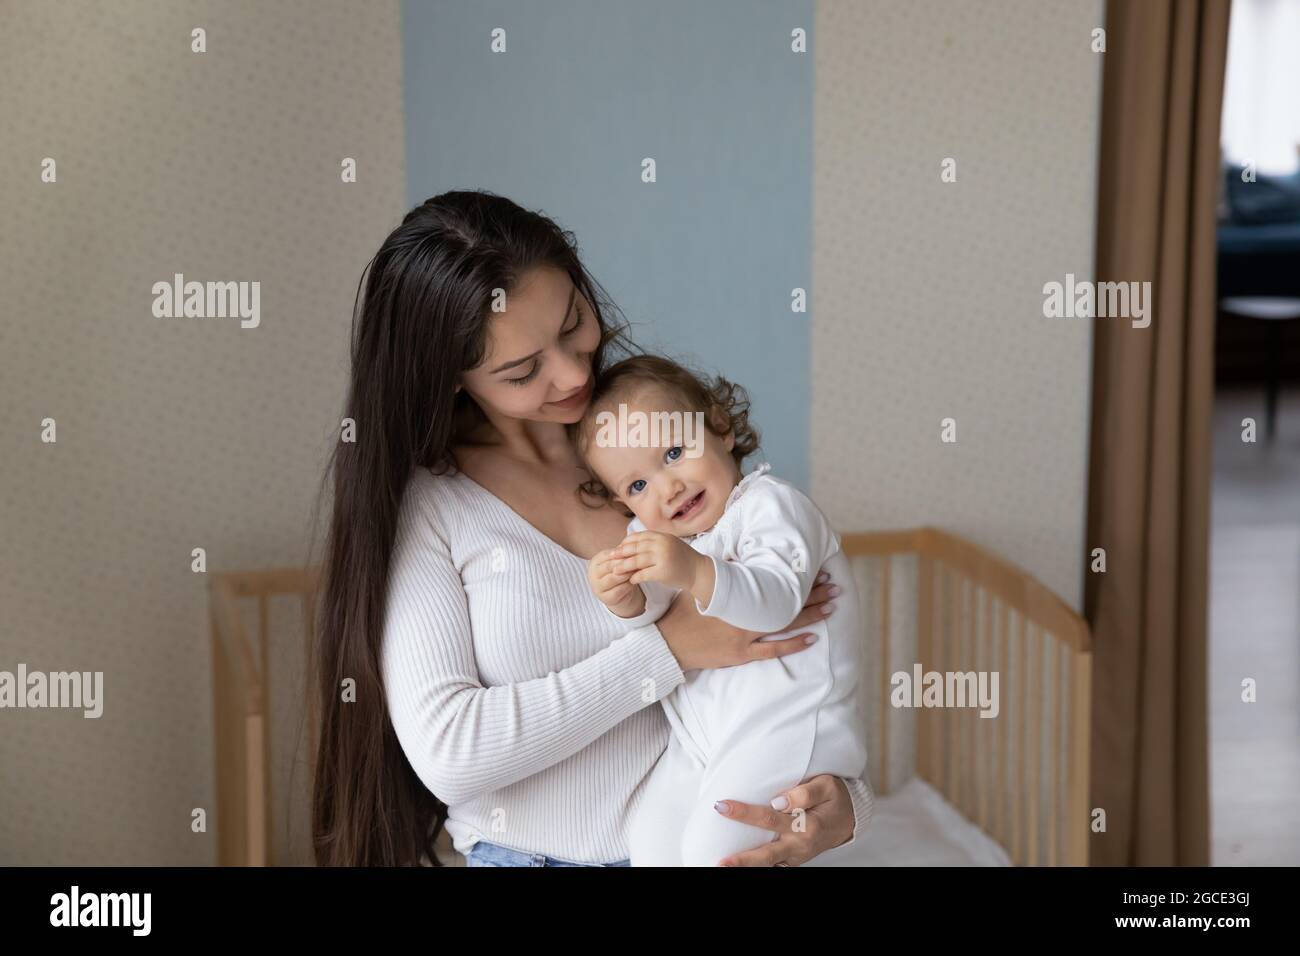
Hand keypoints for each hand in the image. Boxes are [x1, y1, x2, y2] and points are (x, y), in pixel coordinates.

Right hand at [587, 549, 645, 618]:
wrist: (618, 594)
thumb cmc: (619, 574)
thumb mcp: (619, 562)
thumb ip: (622, 555)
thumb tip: (634, 547)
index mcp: (595, 561)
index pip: (609, 554)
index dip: (623, 553)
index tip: (636, 551)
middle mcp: (592, 574)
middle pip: (610, 566)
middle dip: (625, 563)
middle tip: (639, 560)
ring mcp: (597, 587)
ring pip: (614, 578)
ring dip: (627, 574)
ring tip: (639, 570)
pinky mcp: (605, 598)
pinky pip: (618, 590)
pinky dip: (628, 585)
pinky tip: (635, 581)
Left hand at [611, 531, 710, 601]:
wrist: (698, 571)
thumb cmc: (681, 558)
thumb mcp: (668, 544)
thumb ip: (653, 542)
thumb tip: (629, 543)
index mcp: (662, 536)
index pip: (639, 537)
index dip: (626, 542)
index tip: (618, 548)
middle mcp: (662, 545)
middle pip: (636, 548)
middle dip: (622, 553)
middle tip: (611, 558)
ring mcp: (663, 558)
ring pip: (637, 561)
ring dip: (624, 566)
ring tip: (616, 570)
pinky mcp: (663, 572)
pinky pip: (643, 574)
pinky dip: (635, 577)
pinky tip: (631, 580)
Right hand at [655, 568, 839, 671]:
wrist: (668, 643)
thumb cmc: (680, 613)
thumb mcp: (698, 586)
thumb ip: (716, 572)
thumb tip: (731, 553)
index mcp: (734, 594)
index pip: (771, 582)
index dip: (794, 577)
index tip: (813, 568)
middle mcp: (744, 614)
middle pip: (785, 602)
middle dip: (812, 593)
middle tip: (834, 585)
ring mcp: (744, 636)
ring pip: (785, 624)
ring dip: (810, 615)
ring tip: (832, 607)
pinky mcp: (740, 654)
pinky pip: (772, 650)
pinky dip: (793, 645)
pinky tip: (812, 639)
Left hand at [714, 774, 854, 865]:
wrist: (849, 819)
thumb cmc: (835, 798)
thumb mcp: (827, 786)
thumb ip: (804, 792)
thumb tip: (778, 801)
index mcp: (807, 825)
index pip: (769, 818)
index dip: (744, 813)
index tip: (722, 806)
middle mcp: (799, 845)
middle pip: (766, 854)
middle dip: (742, 859)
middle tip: (719, 861)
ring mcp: (796, 856)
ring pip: (768, 865)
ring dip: (747, 867)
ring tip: (724, 867)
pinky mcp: (793, 860)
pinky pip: (774, 866)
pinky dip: (758, 867)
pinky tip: (739, 866)